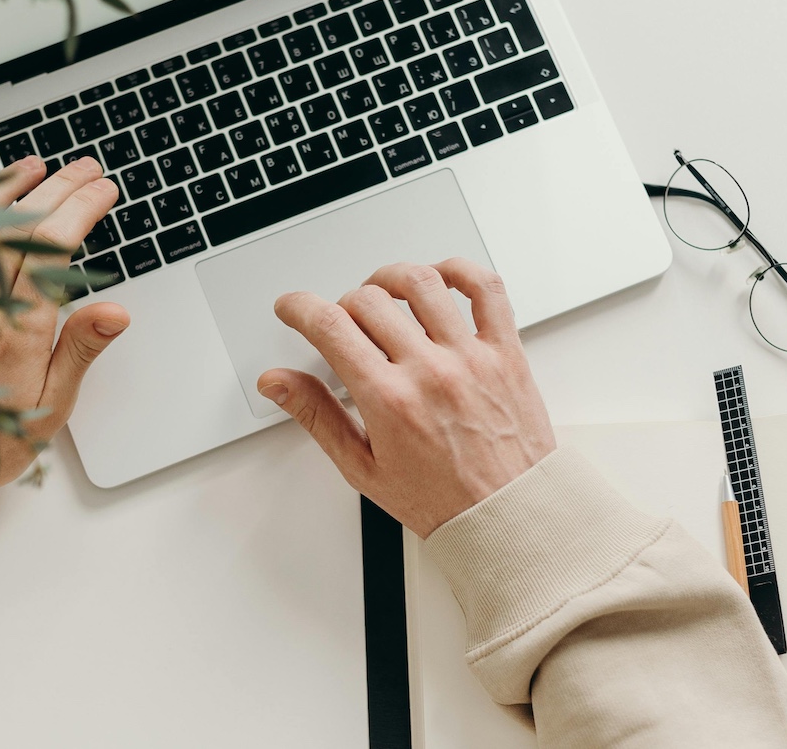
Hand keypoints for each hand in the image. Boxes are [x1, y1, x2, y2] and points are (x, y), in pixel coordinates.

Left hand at [0, 155, 129, 524]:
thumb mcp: (50, 409)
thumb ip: (80, 351)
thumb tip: (115, 311)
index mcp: (15, 334)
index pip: (54, 249)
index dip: (82, 209)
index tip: (102, 191)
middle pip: (18, 227)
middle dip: (57, 188)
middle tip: (83, 170)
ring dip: (4, 185)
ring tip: (32, 166)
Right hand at [256, 260, 554, 537]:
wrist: (509, 516)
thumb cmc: (442, 500)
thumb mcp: (363, 468)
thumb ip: (316, 417)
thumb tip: (277, 383)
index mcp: (389, 401)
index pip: (330, 328)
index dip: (299, 308)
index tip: (293, 307)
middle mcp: (430, 372)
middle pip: (369, 300)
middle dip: (342, 305)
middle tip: (342, 324)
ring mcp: (471, 357)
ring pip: (422, 283)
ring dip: (390, 278)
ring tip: (383, 294)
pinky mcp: (506, 352)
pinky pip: (487, 290)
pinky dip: (461, 270)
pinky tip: (441, 280)